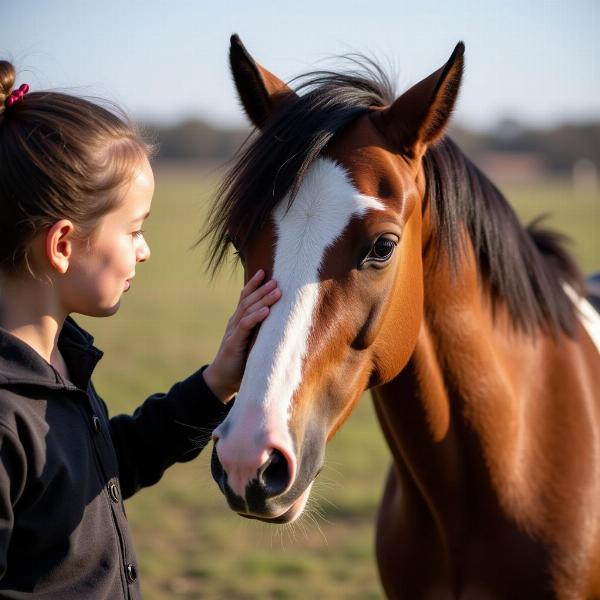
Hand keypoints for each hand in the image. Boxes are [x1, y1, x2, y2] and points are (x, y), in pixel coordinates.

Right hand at [203, 270, 280, 402]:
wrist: (222, 380)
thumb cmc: (240, 361)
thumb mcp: (251, 342)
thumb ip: (260, 331)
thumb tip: (280, 322)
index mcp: (238, 321)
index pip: (245, 298)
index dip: (253, 284)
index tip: (264, 272)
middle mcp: (234, 323)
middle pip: (248, 301)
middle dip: (262, 289)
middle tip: (276, 279)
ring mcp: (233, 332)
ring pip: (248, 310)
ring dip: (263, 299)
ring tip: (276, 290)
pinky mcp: (234, 343)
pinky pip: (245, 326)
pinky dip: (256, 317)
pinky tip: (266, 311)